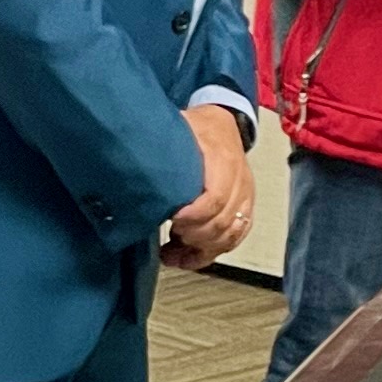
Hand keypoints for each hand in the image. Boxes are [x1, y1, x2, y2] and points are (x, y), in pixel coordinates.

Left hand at [164, 104, 253, 269]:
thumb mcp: (180, 126)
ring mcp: (244, 197)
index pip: (214, 198)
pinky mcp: (244, 209)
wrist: (225, 124)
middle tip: (169, 239)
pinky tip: (188, 257)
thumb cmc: (198, 128)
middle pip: (222, 222)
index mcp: (222, 159)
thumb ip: (165, 146)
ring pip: (229, 235)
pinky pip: (234, 238)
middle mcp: (239, 181)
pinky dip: (211, 252)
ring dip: (200, 250)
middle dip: (194, 237)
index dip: (193, 216)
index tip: (172, 221)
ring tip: (173, 254)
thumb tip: (137, 161)